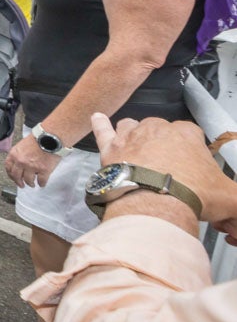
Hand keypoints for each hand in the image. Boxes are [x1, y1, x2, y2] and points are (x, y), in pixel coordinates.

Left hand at [5, 135, 62, 188]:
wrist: (51, 137)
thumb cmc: (39, 138)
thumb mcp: (23, 144)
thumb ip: (19, 154)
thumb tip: (18, 162)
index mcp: (15, 154)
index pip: (8, 167)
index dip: (10, 174)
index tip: (13, 177)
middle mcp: (21, 162)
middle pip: (17, 176)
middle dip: (19, 182)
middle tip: (21, 184)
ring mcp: (32, 167)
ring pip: (28, 180)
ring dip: (30, 183)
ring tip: (32, 184)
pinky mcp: (43, 171)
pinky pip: (41, 181)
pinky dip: (41, 183)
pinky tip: (42, 183)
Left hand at [93, 114, 236, 242]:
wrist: (155, 203)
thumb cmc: (190, 195)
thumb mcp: (230, 198)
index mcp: (186, 134)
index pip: (191, 133)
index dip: (192, 149)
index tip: (191, 164)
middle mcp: (157, 129)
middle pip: (160, 130)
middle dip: (164, 144)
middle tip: (167, 167)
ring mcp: (131, 137)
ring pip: (132, 127)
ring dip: (135, 134)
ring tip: (139, 148)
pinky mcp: (110, 149)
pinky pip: (102, 130)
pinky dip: (100, 124)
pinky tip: (97, 118)